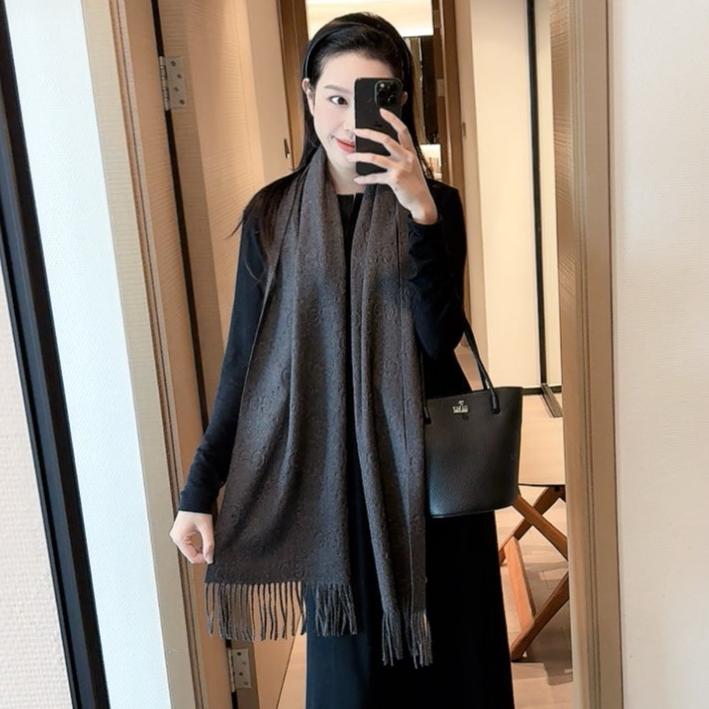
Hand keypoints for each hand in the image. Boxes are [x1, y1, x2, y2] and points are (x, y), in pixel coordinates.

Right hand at [170, 510, 213, 563]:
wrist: (196, 496)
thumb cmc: (198, 509)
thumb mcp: (206, 528)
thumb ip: (209, 544)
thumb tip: (210, 558)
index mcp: (179, 538)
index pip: (192, 557)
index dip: (203, 559)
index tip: (212, 556)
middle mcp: (175, 537)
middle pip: (189, 554)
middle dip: (201, 554)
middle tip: (211, 550)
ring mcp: (176, 534)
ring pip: (188, 549)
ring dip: (198, 549)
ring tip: (207, 544)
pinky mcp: (179, 531)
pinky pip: (187, 542)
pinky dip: (195, 544)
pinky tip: (202, 541)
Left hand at [346, 107, 437, 223]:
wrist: (421, 200)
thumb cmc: (414, 183)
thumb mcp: (411, 165)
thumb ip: (401, 155)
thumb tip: (383, 149)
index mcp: (410, 151)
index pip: (402, 130)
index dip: (392, 119)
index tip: (382, 111)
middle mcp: (406, 157)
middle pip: (385, 139)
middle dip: (368, 133)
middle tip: (355, 131)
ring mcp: (400, 168)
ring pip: (376, 157)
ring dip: (360, 156)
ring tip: (350, 157)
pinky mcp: (394, 180)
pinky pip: (376, 177)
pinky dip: (365, 179)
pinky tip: (358, 179)